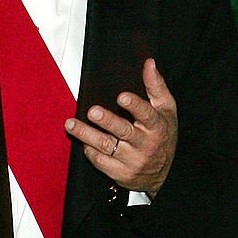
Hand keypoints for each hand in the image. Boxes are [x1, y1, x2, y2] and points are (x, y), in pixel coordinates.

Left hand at [65, 58, 177, 196]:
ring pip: (106, 146)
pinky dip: (90, 151)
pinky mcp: (121, 174)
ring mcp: (132, 161)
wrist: (164, 174)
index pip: (147, 115)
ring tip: (71, 124)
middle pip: (124, 131)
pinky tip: (82, 141)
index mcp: (157, 127)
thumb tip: (149, 63)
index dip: (134, 105)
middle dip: (107, 121)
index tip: (121, 97)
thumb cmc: (163, 135)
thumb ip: (156, 86)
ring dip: (86, 135)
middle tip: (92, 111)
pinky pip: (101, 162)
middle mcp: (145, 145)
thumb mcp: (166, 110)